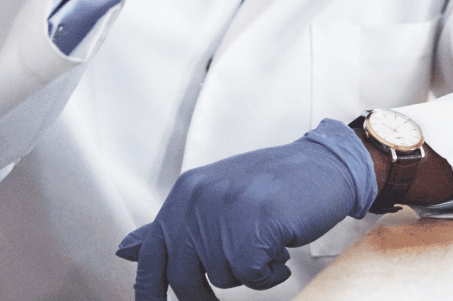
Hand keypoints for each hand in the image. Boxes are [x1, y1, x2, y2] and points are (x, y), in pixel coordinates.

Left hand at [115, 119, 378, 300]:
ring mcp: (228, 211)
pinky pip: (253, 275)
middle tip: (243, 273)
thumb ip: (175, 225)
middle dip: (206, 292)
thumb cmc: (275, 184)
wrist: (327, 165)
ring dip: (250, 272)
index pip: (152, 255)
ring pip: (223, 278)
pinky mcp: (257, 225)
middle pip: (185, 277)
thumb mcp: (217, 196)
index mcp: (186, 192)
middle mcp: (200, 199)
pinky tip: (283, 250)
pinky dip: (271, 273)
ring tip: (270, 244)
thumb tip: (125, 250)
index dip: (150, 291)